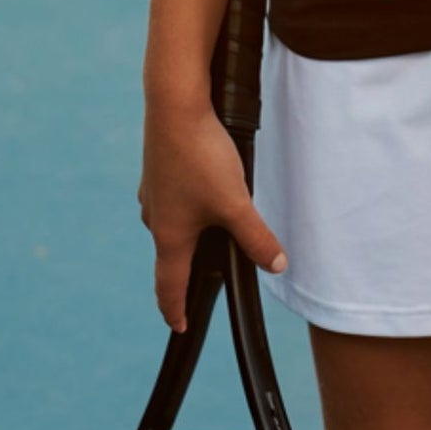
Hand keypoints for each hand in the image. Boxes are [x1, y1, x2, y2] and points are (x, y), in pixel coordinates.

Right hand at [138, 91, 289, 332]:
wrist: (175, 103)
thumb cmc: (200, 155)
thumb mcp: (235, 202)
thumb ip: (256, 237)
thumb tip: (277, 265)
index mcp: (169, 236)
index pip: (170, 285)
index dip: (176, 309)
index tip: (180, 326)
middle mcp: (155, 216)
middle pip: (171, 252)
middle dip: (188, 265)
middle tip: (204, 274)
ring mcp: (154, 189)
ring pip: (172, 220)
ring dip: (189, 228)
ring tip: (213, 225)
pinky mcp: (158, 166)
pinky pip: (173, 193)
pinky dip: (188, 199)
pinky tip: (204, 184)